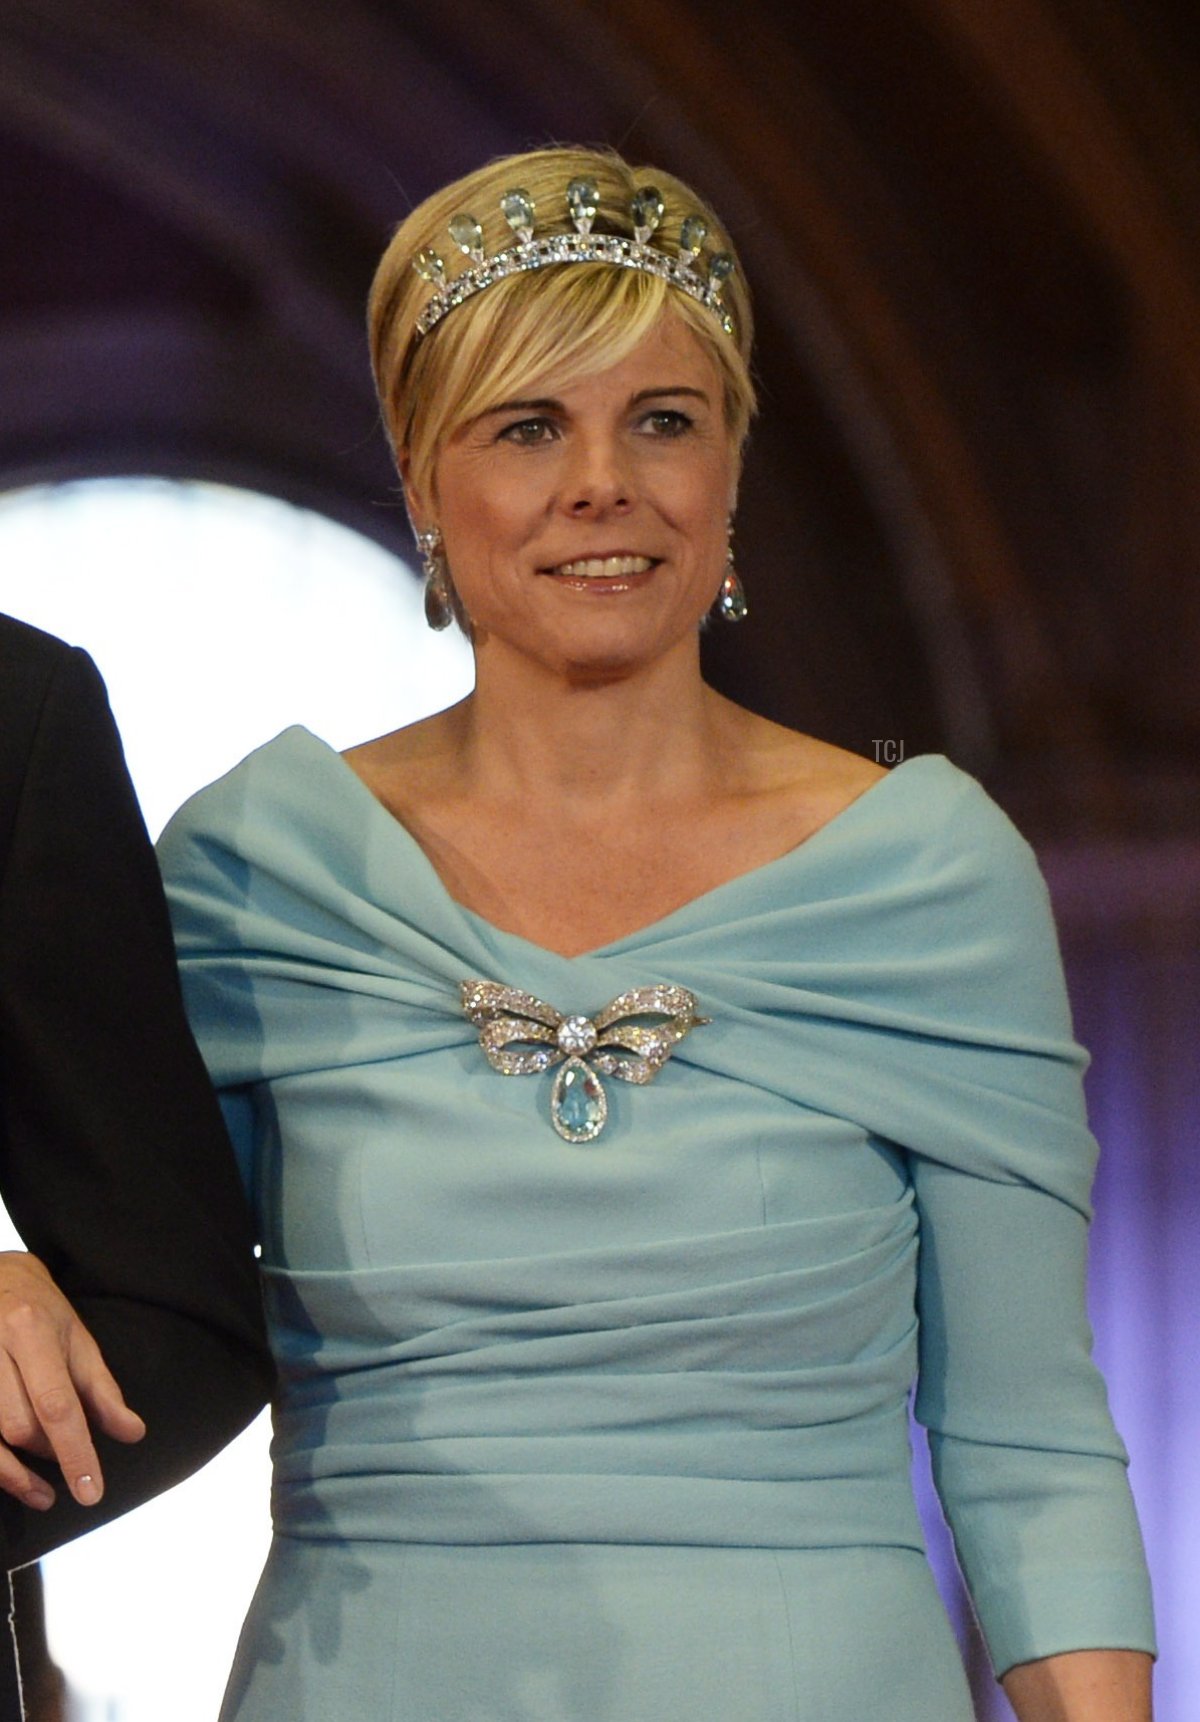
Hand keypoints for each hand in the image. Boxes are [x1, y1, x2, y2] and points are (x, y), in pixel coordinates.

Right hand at [0, 1251, 144, 1509]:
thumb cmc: (38, 1310)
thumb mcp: (78, 1339)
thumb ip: (103, 1390)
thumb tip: (132, 1433)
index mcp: (30, 1331)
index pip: (56, 1403)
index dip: (74, 1451)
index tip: (90, 1492)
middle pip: (19, 1425)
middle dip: (48, 1452)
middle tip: (66, 1456)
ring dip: (17, 1472)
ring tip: (42, 1490)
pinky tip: (11, 1475)